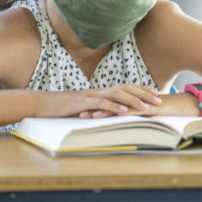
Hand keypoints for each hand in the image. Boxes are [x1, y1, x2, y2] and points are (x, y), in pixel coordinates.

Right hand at [33, 84, 161, 118]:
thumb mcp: (84, 108)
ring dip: (134, 100)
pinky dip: (114, 107)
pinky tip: (124, 111)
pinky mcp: (83, 103)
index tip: (156, 93)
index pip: (125, 87)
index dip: (141, 89)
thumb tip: (110, 114)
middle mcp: (99, 91)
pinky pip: (102, 104)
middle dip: (144, 93)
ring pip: (117, 94)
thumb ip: (97, 109)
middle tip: (159, 99)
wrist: (42, 103)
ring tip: (147, 106)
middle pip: (126, 88)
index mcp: (101, 92)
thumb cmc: (62, 108)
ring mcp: (92, 96)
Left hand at [83, 92, 199, 119]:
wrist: (182, 105)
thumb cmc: (166, 111)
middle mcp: (132, 101)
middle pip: (109, 103)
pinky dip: (118, 113)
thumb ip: (137, 116)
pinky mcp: (146, 108)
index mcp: (131, 103)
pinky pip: (130, 111)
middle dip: (93, 108)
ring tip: (87, 116)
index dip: (97, 107)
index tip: (83, 111)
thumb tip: (126, 122)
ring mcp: (138, 104)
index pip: (110, 104)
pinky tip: (107, 116)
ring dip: (101, 111)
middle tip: (77, 112)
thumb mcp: (148, 115)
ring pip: (116, 107)